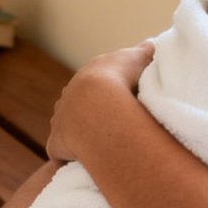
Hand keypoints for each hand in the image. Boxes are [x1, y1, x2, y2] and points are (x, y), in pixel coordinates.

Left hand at [46, 40, 154, 163]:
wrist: (98, 105)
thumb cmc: (121, 79)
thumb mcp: (138, 59)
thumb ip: (144, 52)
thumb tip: (151, 45)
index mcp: (87, 76)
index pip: (94, 84)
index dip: (106, 92)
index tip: (118, 100)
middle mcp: (68, 96)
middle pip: (78, 104)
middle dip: (90, 112)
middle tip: (111, 123)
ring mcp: (60, 120)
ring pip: (68, 126)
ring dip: (79, 133)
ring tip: (100, 143)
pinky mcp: (56, 143)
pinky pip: (62, 151)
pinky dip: (70, 155)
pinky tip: (83, 163)